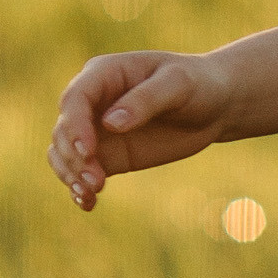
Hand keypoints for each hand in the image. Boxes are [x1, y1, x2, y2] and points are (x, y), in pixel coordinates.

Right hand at [48, 48, 234, 207]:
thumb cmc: (197, 84)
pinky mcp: (108, 155)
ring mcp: (97, 130)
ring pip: (64, 153)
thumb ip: (145, 100)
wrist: (214, 106)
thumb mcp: (178, 84)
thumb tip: (110, 124)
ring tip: (90, 194)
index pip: (75, 99)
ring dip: (70, 174)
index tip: (88, 152)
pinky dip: (79, 188)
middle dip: (73, 156)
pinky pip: (81, 172)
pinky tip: (87, 203)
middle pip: (64, 129)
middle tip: (96, 180)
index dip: (75, 126)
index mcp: (103, 74)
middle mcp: (93, 101)